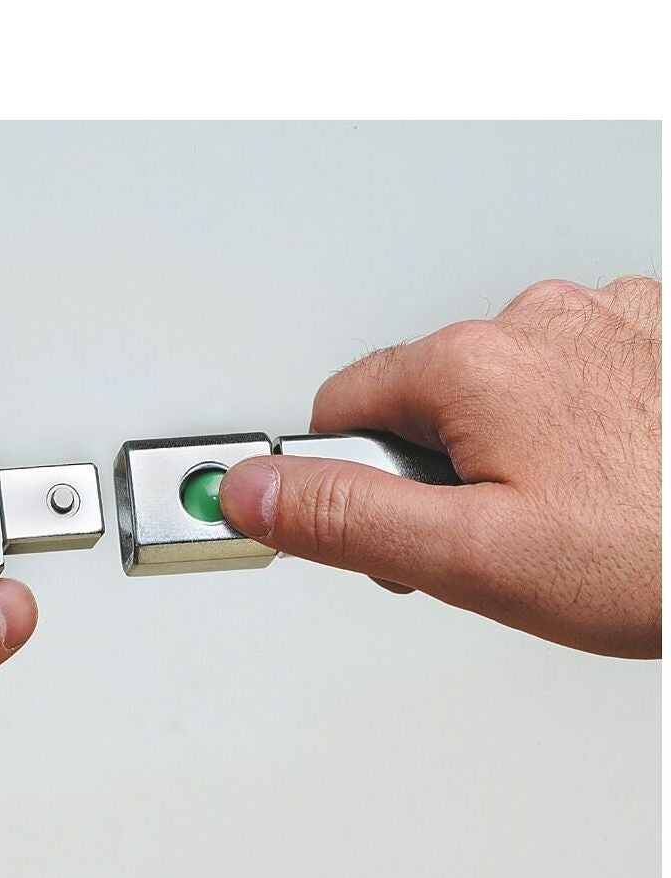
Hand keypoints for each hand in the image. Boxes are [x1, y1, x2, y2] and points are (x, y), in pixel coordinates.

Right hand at [220, 276, 660, 657]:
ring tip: (570, 514)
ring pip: (496, 391)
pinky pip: (568, 377)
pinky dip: (571, 425)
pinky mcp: (652, 335)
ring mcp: (603, 319)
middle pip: (420, 398)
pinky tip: (612, 477)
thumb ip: (345, 518)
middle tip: (500, 537)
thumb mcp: (473, 558)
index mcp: (470, 363)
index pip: (340, 405)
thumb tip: (248, 490)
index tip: (395, 528)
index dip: (354, 482)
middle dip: (436, 470)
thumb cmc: (658, 552)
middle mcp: (534, 320)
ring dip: (506, 449)